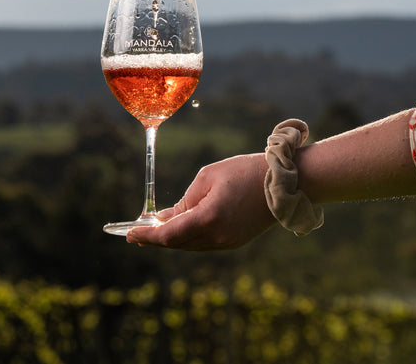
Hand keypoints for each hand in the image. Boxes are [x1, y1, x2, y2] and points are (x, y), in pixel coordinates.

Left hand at [126, 153, 275, 250]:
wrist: (286, 182)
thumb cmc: (244, 172)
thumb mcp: (208, 177)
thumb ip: (185, 201)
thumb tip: (167, 218)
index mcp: (209, 218)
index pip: (169, 234)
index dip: (147, 236)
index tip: (129, 234)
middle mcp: (217, 236)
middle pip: (177, 243)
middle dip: (155, 239)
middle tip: (134, 235)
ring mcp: (227, 242)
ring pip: (189, 245)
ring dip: (170, 239)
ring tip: (151, 231)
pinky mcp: (234, 242)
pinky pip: (203, 243)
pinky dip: (187, 237)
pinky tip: (177, 229)